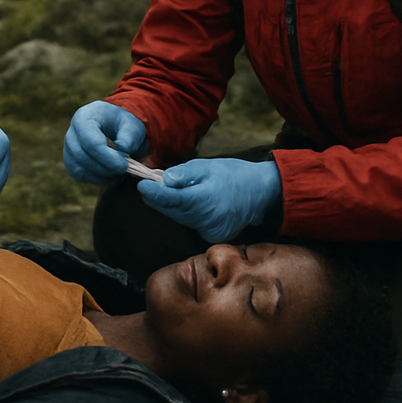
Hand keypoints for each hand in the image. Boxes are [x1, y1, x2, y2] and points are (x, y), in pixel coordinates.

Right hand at [62, 101, 148, 185]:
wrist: (113, 127)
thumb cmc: (122, 124)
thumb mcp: (132, 125)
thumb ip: (129, 138)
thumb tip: (122, 153)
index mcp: (84, 118)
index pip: (91, 142)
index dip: (108, 157)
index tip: (124, 165)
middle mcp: (71, 133)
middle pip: (83, 157)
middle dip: (106, 168)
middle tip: (125, 169)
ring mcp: (68, 149)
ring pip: (80, 169)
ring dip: (102, 175)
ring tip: (119, 171)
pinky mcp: (70, 163)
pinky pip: (80, 176)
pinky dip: (97, 179)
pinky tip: (111, 174)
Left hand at [135, 158, 281, 242]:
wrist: (260, 192)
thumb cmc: (233, 175)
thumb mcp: (208, 166)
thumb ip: (184, 174)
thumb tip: (163, 180)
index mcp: (204, 199)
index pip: (171, 199)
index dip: (153, 193)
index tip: (141, 185)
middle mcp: (206, 220)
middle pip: (172, 210)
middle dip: (159, 198)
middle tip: (151, 184)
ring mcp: (210, 231)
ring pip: (179, 218)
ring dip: (173, 205)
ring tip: (177, 190)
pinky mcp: (213, 236)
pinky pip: (191, 224)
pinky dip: (186, 213)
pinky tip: (194, 203)